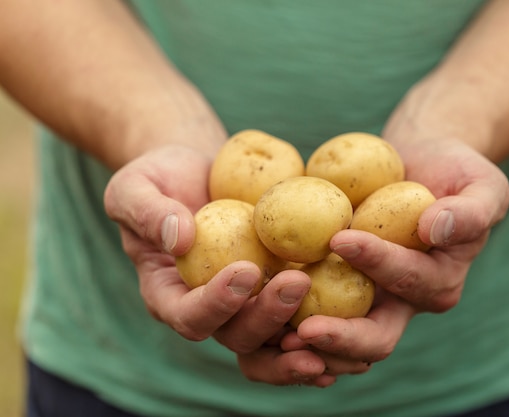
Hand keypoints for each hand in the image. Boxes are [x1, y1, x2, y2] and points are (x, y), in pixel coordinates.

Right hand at [103, 145, 326, 384]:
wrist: (195, 172)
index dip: (216, 303)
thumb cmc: (158, 178)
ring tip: (332, 325)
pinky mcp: (272, 288)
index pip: (189, 315)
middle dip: (267, 316)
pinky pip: (295, 314)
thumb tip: (179, 238)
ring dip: (299, 337)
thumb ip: (147, 213)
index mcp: (168, 295)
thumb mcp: (135, 187)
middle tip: (297, 283)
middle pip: (236, 334)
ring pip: (271, 337)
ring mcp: (243, 304)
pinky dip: (320, 324)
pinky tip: (351, 320)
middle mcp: (208, 309)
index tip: (245, 270)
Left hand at [277, 137, 508, 378]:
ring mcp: (369, 300)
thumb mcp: (483, 186)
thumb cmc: (455, 172)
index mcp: (437, 284)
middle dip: (341, 338)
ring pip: (341, 340)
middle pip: (376, 337)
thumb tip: (434, 227)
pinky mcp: (340, 288)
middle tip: (302, 332)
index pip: (408, 281)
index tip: (342, 238)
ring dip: (308, 344)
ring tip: (272, 336)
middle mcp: (404, 303)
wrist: (418, 167)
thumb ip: (471, 211)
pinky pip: (316, 313)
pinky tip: (259, 309)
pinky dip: (290, 320)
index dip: (379, 264)